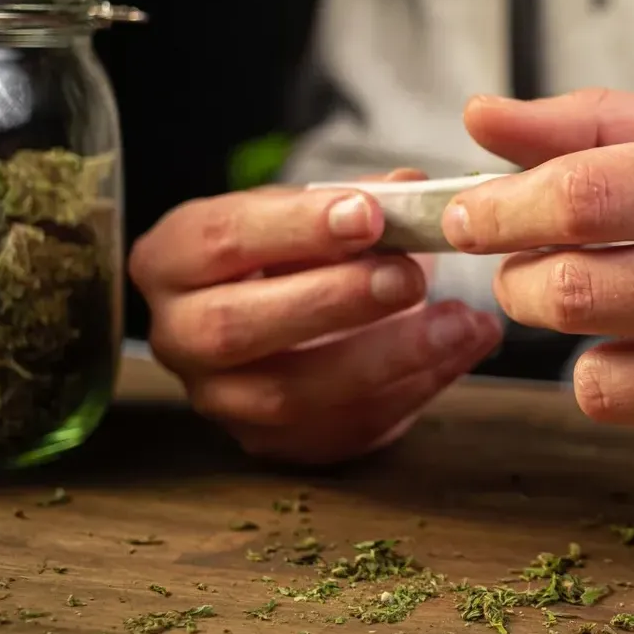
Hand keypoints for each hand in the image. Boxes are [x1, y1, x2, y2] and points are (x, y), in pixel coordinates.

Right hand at [130, 169, 502, 464]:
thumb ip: (357, 200)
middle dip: (335, 300)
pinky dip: (414, 389)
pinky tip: (460, 351)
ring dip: (389, 356)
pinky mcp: (275, 445)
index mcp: (173, 259)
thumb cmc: (291, 255)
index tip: (370, 213)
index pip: (222, 239)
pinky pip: (343, 427)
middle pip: (239, 326)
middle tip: (409, 275)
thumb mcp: (309, 215)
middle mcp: (179, 336)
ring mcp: (221, 401)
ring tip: (460, 322)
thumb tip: (410, 188)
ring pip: (293, 393)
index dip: (297, 226)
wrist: (286, 322)